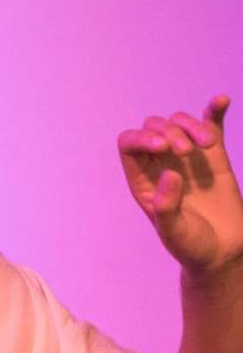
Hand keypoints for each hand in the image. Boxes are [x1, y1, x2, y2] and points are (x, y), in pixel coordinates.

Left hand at [118, 94, 242, 274]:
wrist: (222, 252)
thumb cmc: (191, 246)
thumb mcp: (173, 232)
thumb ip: (167, 206)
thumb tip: (169, 173)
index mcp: (141, 179)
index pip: (128, 144)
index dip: (140, 137)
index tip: (163, 146)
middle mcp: (160, 164)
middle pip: (153, 127)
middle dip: (168, 131)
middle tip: (186, 152)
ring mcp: (186, 157)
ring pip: (179, 122)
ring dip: (191, 125)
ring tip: (207, 144)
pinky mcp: (213, 156)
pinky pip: (211, 126)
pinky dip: (214, 111)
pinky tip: (221, 100)